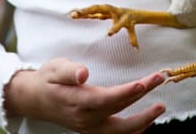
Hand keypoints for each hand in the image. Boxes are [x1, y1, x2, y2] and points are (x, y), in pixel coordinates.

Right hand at [4, 57, 165, 133]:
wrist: (35, 99)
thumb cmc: (49, 79)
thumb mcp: (55, 68)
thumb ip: (70, 71)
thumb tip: (84, 73)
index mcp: (77, 101)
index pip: (107, 99)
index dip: (127, 93)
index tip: (145, 83)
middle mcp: (86, 118)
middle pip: (119, 110)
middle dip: (142, 97)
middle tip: (160, 80)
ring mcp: (90, 128)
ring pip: (120, 131)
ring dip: (142, 121)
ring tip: (160, 107)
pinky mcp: (93, 130)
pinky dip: (133, 131)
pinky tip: (147, 123)